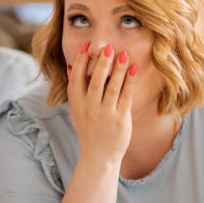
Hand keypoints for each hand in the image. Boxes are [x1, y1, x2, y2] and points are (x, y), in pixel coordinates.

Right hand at [67, 43, 136, 167]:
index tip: (86, 46)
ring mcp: (105, 115)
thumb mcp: (76, 111)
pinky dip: (130, 81)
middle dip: (102, 63)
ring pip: (112, 87)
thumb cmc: (88, 130)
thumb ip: (74, 90)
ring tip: (123, 54)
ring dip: (118, 69)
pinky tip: (133, 69)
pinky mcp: (120, 120)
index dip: (80, 61)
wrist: (99, 156)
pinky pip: (126, 96)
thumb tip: (70, 67)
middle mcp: (90, 109)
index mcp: (77, 105)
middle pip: (95, 81)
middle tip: (108, 47)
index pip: (76, 79)